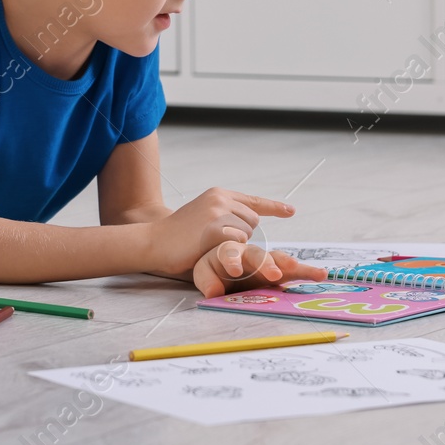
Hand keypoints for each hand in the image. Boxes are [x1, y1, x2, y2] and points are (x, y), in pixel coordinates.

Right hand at [146, 187, 295, 275]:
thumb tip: (250, 222)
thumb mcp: (203, 215)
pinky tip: (207, 248)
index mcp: (218, 193)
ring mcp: (218, 213)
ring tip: (208, 244)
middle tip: (215, 241)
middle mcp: (221, 199)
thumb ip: (225, 214)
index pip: (252, 201)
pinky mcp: (215, 229)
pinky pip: (237, 244)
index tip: (291, 211)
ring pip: (247, 233)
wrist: (154, 241)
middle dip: (242, 235)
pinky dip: (228, 251)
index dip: (274, 207)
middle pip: (253, 221)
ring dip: (235, 244)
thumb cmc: (179, 235)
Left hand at [192, 242, 325, 297]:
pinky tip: (321, 274)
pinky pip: (293, 271)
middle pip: (258, 255)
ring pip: (278, 260)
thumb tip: (213, 291)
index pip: (230, 252)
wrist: (223, 266)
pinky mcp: (279, 271)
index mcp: (229, 249)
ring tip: (303, 270)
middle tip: (273, 274)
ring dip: (289, 264)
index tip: (235, 270)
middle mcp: (250, 252)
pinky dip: (306, 272)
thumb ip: (207, 280)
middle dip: (266, 264)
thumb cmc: (214, 267)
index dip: (232, 260)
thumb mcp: (204, 273)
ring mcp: (266, 262)